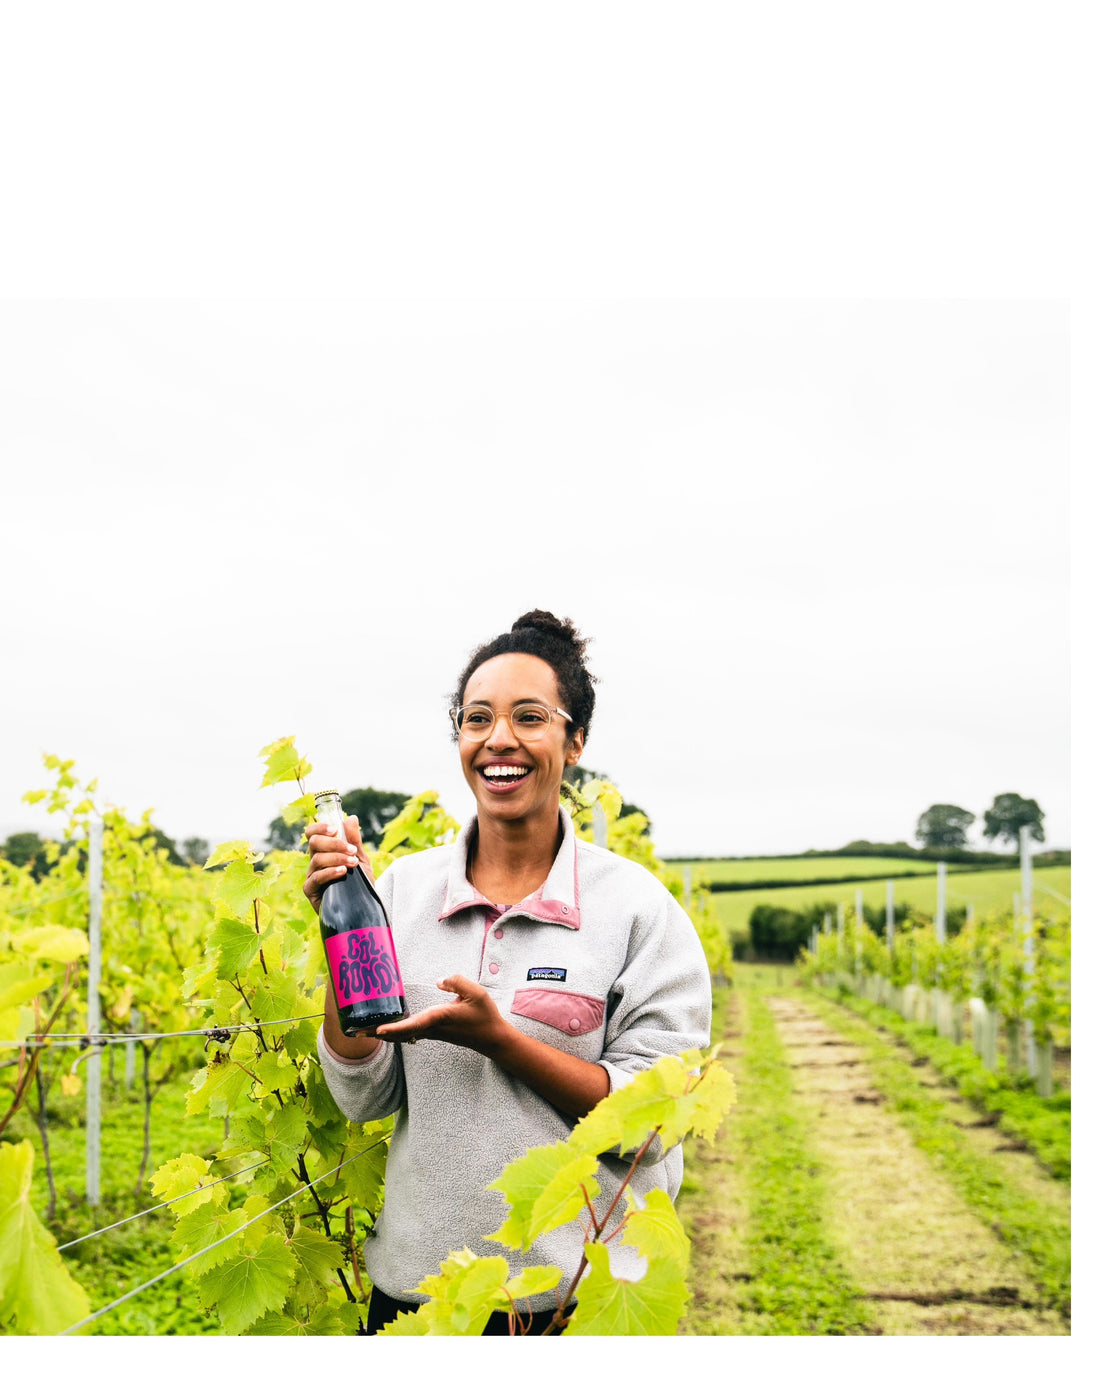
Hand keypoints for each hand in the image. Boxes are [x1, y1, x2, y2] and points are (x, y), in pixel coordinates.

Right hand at [303, 815, 373, 912]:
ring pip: (317, 859)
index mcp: (324, 851)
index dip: (320, 828)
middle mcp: (315, 862)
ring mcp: (311, 876)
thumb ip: (355, 840)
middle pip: (314, 843)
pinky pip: (315, 878)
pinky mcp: (310, 891)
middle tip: (352, 850)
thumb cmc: (360, 882)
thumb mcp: (361, 859)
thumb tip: (352, 818)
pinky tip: (342, 871)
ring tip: (353, 863)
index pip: (312, 834)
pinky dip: (329, 872)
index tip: (335, 829)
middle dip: (334, 843)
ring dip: (337, 858)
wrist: (363, 906)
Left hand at [374, 975, 510, 1056]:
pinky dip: (395, 1032)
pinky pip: (409, 1034)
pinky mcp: (434, 1033)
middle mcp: (432, 1028)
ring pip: (403, 1035)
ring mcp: (432, 1033)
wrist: (492, 1038)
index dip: (395, 1029)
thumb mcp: (476, 992)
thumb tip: (439, 981)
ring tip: (362, 1030)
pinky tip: (386, 1030)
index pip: (414, 1024)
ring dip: (383, 1033)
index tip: (378, 1031)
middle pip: (400, 1033)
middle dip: (377, 1033)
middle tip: (354, 1031)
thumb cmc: (484, 1015)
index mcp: (440, 1018)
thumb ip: (457, 982)